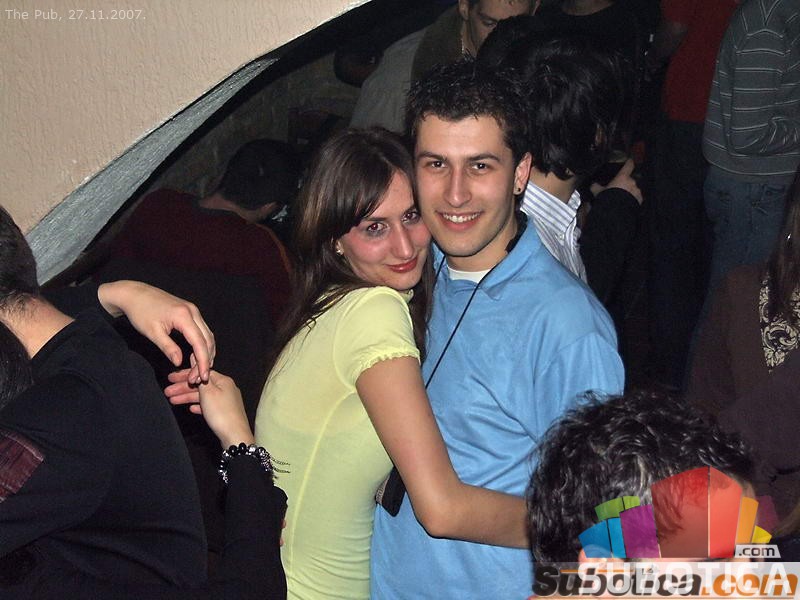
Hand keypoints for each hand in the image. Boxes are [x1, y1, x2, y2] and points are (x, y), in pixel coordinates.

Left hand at [97, 280, 214, 382]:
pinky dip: (202, 344)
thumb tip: (179, 363)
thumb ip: (168, 348)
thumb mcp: (152, 332)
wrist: (134, 294)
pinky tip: (198, 355)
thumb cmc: (140, 311)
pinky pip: (202, 330)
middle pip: (207, 339)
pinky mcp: (190, 311)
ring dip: (206, 352)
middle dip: (206, 359)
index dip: (203, 361)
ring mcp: (193, 310)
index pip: (200, 343)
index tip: (202, 376)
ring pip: (207, 335)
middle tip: (200, 378)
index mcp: (184, 316)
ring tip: (199, 369)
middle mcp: (193, 311)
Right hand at [166, 369, 252, 447]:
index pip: (202, 373)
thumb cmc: (221, 413)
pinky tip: (191, 409)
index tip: (172, 378)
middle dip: (183, 388)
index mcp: (223, 381)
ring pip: (203, 396)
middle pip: (201, 385)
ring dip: (187, 398)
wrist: (234, 435)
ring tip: (172, 401)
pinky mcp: (224, 413)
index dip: (186, 375)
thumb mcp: (208, 393)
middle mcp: (226, 389)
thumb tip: (198, 371)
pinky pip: (208, 406)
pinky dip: (198, 406)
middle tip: (168, 391)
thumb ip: (201, 381)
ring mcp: (226, 401)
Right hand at [590, 159, 642, 204]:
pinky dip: (632, 199)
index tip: (629, 161)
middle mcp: (631, 182)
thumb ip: (596, 187)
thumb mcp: (599, 192)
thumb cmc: (608, 199)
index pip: (628, 166)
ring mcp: (636, 191)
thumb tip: (593, 185)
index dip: (629, 163)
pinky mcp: (639, 200)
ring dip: (629, 192)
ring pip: (633, 189)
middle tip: (618, 190)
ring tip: (621, 199)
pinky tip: (626, 204)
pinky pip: (636, 198)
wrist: (616, 212)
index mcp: (622, 177)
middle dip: (625, 184)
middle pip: (629, 180)